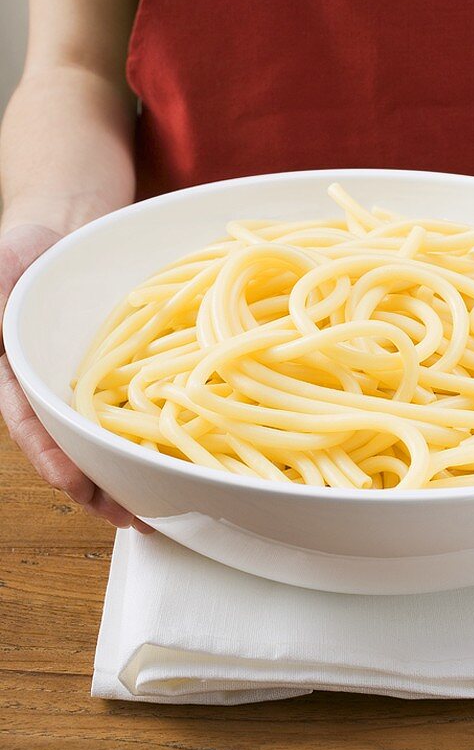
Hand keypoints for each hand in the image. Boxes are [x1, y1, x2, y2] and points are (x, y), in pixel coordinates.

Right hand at [0, 223, 151, 532]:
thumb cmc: (19, 253)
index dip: (52, 458)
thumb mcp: (0, 271)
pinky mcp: (118, 372)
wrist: (59, 232)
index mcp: (16, 376)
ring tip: (161, 509)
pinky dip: (154, 434)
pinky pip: (137, 405)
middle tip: (134, 518)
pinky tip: (179, 456)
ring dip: (129, 472)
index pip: (31, 426)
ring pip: (106, 438)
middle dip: (100, 487)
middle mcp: (50, 388)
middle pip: (72, 448)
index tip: (77, 484)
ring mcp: (86, 383)